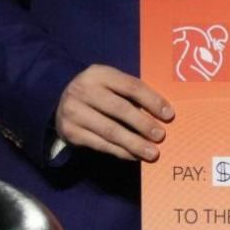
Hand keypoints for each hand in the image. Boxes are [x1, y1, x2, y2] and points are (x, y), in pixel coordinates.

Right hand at [54, 64, 173, 162]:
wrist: (61, 102)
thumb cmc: (100, 92)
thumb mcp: (112, 83)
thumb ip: (133, 94)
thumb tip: (164, 115)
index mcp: (99, 74)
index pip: (131, 86)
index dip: (152, 101)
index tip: (169, 115)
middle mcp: (83, 90)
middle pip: (120, 109)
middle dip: (143, 124)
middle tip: (161, 136)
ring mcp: (74, 112)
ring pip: (110, 130)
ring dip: (134, 143)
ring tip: (152, 153)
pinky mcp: (70, 132)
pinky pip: (100, 144)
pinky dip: (120, 151)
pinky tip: (134, 156)